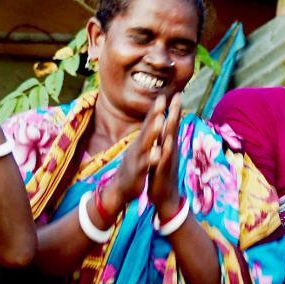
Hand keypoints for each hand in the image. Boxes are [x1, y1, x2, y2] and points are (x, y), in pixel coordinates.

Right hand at [104, 96, 165, 216]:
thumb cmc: (134, 167)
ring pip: (145, 144)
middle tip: (162, 100)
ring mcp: (137, 158)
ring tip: (160, 121)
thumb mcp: (140, 150)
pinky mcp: (137, 172)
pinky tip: (157, 154)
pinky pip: (144, 164)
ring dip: (152, 132)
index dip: (156, 109)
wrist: (120, 188)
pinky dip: (151, 158)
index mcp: (141, 142)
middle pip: (147, 128)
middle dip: (154, 114)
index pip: (149, 123)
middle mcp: (138, 147)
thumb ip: (147, 137)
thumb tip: (153, 123)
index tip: (164, 95)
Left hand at [149, 93, 184, 221]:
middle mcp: (171, 150)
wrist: (166, 198)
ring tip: (173, 114)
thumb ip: (166, 142)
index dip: (173, 109)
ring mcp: (169, 160)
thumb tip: (168, 129)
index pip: (171, 124)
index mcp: (168, 145)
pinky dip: (166, 150)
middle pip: (173, 127)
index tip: (175, 92)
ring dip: (172, 127)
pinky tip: (167, 143)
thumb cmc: (163, 175)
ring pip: (171, 141)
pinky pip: (166, 159)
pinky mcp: (165, 171)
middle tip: (178, 94)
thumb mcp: (164, 156)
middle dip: (175, 111)